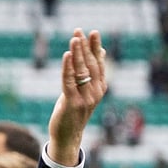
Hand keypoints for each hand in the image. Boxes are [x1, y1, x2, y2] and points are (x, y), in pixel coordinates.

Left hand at [46, 29, 106, 166]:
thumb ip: (92, 72)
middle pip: (91, 65)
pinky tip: (67, 55)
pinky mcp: (73, 103)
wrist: (68, 137)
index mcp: (100, 87)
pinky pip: (70, 82)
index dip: (95, 47)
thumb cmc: (75, 111)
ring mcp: (86, 98)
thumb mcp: (86, 90)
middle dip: (85, 47)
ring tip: (74, 38)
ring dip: (77, 53)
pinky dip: (68, 67)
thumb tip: (101, 51)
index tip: (92, 32)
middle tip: (79, 31)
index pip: (99, 63)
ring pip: (81, 71)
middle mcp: (96, 92)